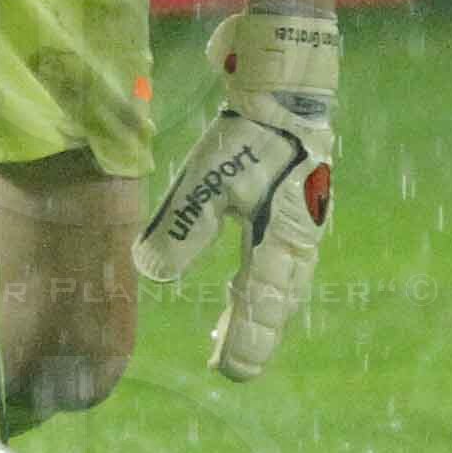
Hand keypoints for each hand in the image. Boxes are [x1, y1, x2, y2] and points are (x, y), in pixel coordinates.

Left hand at [134, 6, 337, 380]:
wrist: (288, 80)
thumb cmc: (250, 131)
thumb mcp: (209, 179)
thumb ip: (182, 227)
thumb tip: (151, 274)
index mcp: (280, 241)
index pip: (261, 306)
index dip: (245, 342)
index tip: (228, 372)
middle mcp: (296, 237)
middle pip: (276, 298)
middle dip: (253, 332)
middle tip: (229, 363)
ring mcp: (299, 217)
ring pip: (280, 276)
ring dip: (257, 306)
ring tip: (233, 328)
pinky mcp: (292, 196)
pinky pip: (279, 251)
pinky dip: (263, 274)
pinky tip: (249, 273)